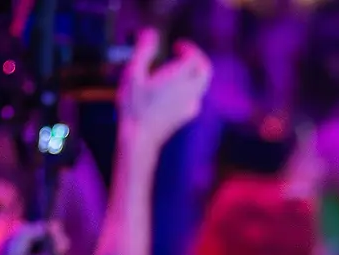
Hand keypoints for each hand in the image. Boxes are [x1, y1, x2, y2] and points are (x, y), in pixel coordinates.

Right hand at [116, 33, 210, 153]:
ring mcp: (191, 105)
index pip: (195, 58)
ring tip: (178, 69)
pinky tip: (177, 88)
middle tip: (183, 53)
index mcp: (178, 78)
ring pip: (202, 84)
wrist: (140, 138)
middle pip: (205, 70)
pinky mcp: (187, 115)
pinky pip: (196, 96)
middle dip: (197, 59)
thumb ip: (143, 51)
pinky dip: (191, 86)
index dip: (188, 48)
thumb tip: (151, 33)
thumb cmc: (134, 106)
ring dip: (195, 72)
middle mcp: (189, 91)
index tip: (177, 45)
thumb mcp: (133, 74)